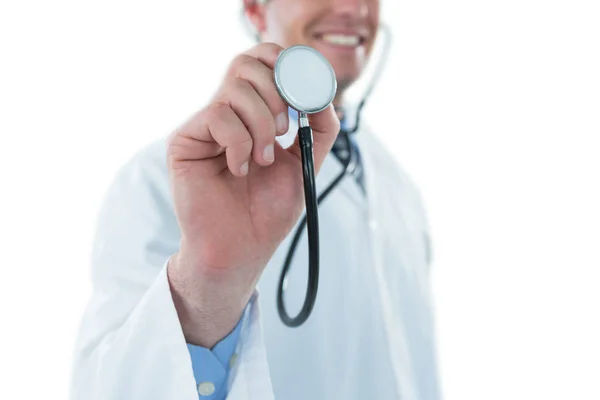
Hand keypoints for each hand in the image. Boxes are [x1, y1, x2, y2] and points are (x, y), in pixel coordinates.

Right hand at [166, 43, 339, 346]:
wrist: (242, 247)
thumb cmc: (269, 209)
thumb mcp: (306, 163)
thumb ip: (318, 127)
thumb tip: (321, 92)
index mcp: (255, 110)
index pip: (266, 59)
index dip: (289, 66)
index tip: (307, 97)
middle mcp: (228, 110)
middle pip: (249, 61)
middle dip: (279, 93)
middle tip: (286, 131)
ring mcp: (206, 124)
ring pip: (236, 88)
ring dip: (263, 125)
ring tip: (263, 161)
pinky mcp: (185, 139)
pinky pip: (218, 116)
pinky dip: (239, 144)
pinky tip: (238, 170)